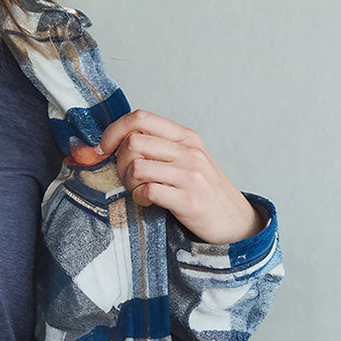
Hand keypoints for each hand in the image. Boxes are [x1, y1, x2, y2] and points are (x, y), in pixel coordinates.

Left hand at [94, 109, 268, 244]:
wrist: (237, 222)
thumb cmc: (204, 190)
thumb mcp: (187, 159)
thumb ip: (158, 147)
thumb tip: (115, 141)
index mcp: (186, 137)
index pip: (140, 118)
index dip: (113, 131)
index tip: (103, 149)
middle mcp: (189, 152)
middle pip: (132, 142)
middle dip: (120, 163)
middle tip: (128, 178)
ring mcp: (191, 175)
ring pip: (136, 166)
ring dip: (128, 182)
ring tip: (139, 190)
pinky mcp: (189, 200)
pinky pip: (147, 191)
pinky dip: (139, 198)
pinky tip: (148, 202)